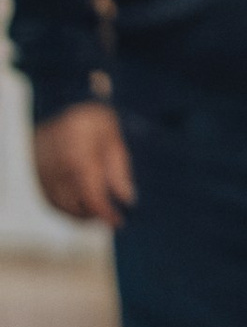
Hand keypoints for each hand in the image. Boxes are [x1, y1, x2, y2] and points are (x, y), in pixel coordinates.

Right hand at [33, 102, 134, 224]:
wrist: (62, 104)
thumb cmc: (93, 120)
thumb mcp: (113, 137)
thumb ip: (119, 169)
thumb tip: (127, 199)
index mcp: (77, 158)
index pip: (91, 197)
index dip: (106, 214)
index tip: (119, 222)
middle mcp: (57, 170)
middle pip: (76, 207)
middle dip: (96, 216)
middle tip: (113, 216)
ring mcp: (44, 175)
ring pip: (64, 207)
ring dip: (84, 214)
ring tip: (102, 210)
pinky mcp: (39, 178)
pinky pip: (54, 202)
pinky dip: (70, 208)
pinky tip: (86, 205)